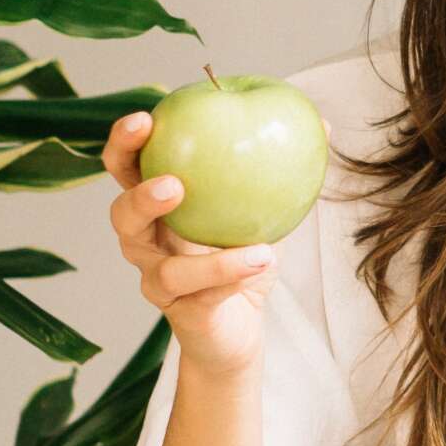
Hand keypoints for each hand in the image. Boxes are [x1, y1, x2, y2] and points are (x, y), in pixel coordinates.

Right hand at [102, 106, 332, 379]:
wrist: (242, 325)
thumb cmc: (244, 257)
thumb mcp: (267, 209)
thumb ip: (283, 169)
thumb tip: (323, 125)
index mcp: (156, 206)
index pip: (126, 168)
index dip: (125, 144)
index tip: (143, 120)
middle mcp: (145, 243)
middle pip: (121, 216)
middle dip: (140, 196)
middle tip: (173, 183)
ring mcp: (158, 282)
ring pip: (167, 271)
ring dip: (211, 259)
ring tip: (258, 245)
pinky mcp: (182, 314)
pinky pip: (204, 296)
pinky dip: (234, 278)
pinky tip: (263, 263)